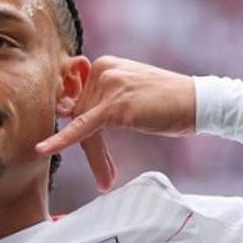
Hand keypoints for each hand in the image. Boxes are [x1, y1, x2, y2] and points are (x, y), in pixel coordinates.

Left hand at [35, 56, 196, 191]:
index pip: (79, 99)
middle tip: (106, 174)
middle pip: (78, 114)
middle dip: (90, 146)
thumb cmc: (169, 102)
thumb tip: (74, 120)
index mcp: (103, 65)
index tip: (86, 148)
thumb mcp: (130, 95)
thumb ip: (103, 101)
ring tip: (106, 177)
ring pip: (82, 125)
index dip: (79, 127)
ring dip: (95, 156)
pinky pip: (82, 126)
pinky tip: (43, 149)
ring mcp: (108, 85)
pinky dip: (63, 140)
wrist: (199, 102)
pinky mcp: (115, 105)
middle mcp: (101, 69)